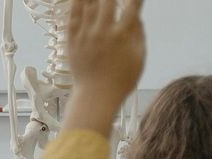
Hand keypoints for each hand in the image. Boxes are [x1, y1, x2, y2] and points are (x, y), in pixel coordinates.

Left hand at [64, 0, 146, 136]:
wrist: (96, 95)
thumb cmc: (122, 80)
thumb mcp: (138, 60)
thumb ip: (139, 36)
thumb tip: (137, 18)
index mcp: (122, 36)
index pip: (131, 8)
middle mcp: (103, 31)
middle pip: (107, 1)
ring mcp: (86, 34)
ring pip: (89, 5)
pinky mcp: (72, 38)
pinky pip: (73, 15)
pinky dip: (76, 2)